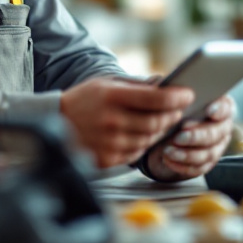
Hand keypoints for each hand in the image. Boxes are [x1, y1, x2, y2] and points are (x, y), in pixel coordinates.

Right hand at [59, 77, 194, 168]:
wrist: (54, 122)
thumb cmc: (85, 100)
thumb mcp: (107, 83)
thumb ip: (137, 85)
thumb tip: (166, 85)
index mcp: (112, 97)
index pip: (156, 99)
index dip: (177, 97)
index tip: (188, 94)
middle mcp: (112, 121)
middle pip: (157, 122)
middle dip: (173, 115)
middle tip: (179, 110)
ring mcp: (110, 143)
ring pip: (150, 139)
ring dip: (161, 130)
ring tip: (162, 121)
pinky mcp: (107, 159)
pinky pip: (137, 152)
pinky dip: (145, 143)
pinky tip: (142, 134)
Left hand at [145, 96, 234, 181]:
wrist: (168, 131)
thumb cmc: (174, 108)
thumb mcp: (172, 96)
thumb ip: (174, 90)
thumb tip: (170, 88)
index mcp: (220, 106)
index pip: (226, 107)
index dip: (219, 109)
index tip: (208, 110)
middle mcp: (223, 127)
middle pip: (216, 134)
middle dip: (197, 136)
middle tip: (179, 136)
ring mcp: (217, 147)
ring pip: (207, 154)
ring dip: (186, 154)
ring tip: (168, 150)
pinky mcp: (207, 163)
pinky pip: (198, 168)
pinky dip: (182, 166)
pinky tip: (168, 160)